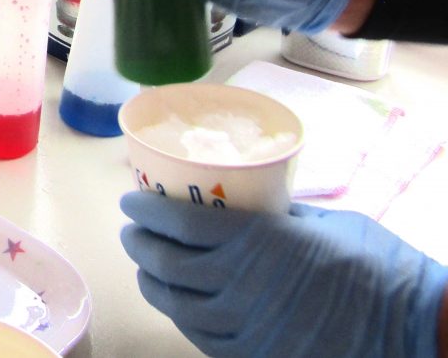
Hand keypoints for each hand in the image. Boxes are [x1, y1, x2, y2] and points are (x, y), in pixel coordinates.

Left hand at [120, 191, 447, 357]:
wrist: (414, 327)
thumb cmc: (375, 264)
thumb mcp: (324, 222)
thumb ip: (279, 215)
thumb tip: (250, 203)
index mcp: (255, 241)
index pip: (178, 223)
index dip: (145, 210)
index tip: (130, 200)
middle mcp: (239, 284)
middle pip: (165, 263)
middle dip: (138, 244)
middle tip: (131, 231)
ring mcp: (244, 327)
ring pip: (175, 305)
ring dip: (151, 282)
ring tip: (145, 267)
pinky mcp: (253, 356)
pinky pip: (201, 338)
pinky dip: (180, 317)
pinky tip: (176, 304)